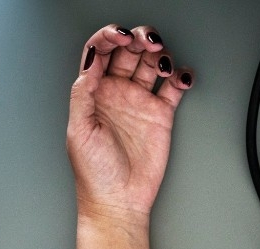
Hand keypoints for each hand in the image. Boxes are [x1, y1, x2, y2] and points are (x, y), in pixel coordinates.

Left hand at [68, 24, 193, 220]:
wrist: (119, 201)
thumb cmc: (94, 173)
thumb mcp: (79, 130)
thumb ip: (83, 93)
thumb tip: (91, 61)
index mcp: (93, 92)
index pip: (100, 51)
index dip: (109, 36)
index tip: (120, 36)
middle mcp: (117, 92)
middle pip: (129, 50)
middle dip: (138, 38)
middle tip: (148, 42)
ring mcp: (139, 102)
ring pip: (151, 62)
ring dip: (159, 54)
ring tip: (162, 62)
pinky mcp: (161, 115)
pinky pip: (173, 87)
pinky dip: (180, 76)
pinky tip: (180, 76)